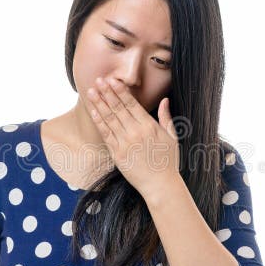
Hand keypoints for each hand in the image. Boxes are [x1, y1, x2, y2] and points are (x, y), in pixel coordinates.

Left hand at [84, 75, 179, 198]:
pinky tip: (93, 111)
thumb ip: (166, 117)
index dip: (121, 91)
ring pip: (109, 119)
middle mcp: (135, 133)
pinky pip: (106, 135)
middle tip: (98, 80)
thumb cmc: (168, 161)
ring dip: (99, 104)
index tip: (113, 80)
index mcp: (149, 126)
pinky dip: (99, 122)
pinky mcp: (117, 154)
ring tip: (91, 91)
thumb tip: (164, 100)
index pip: (132, 104)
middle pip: (118, 108)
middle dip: (107, 93)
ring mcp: (124, 143)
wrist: (160, 185)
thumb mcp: (172, 137)